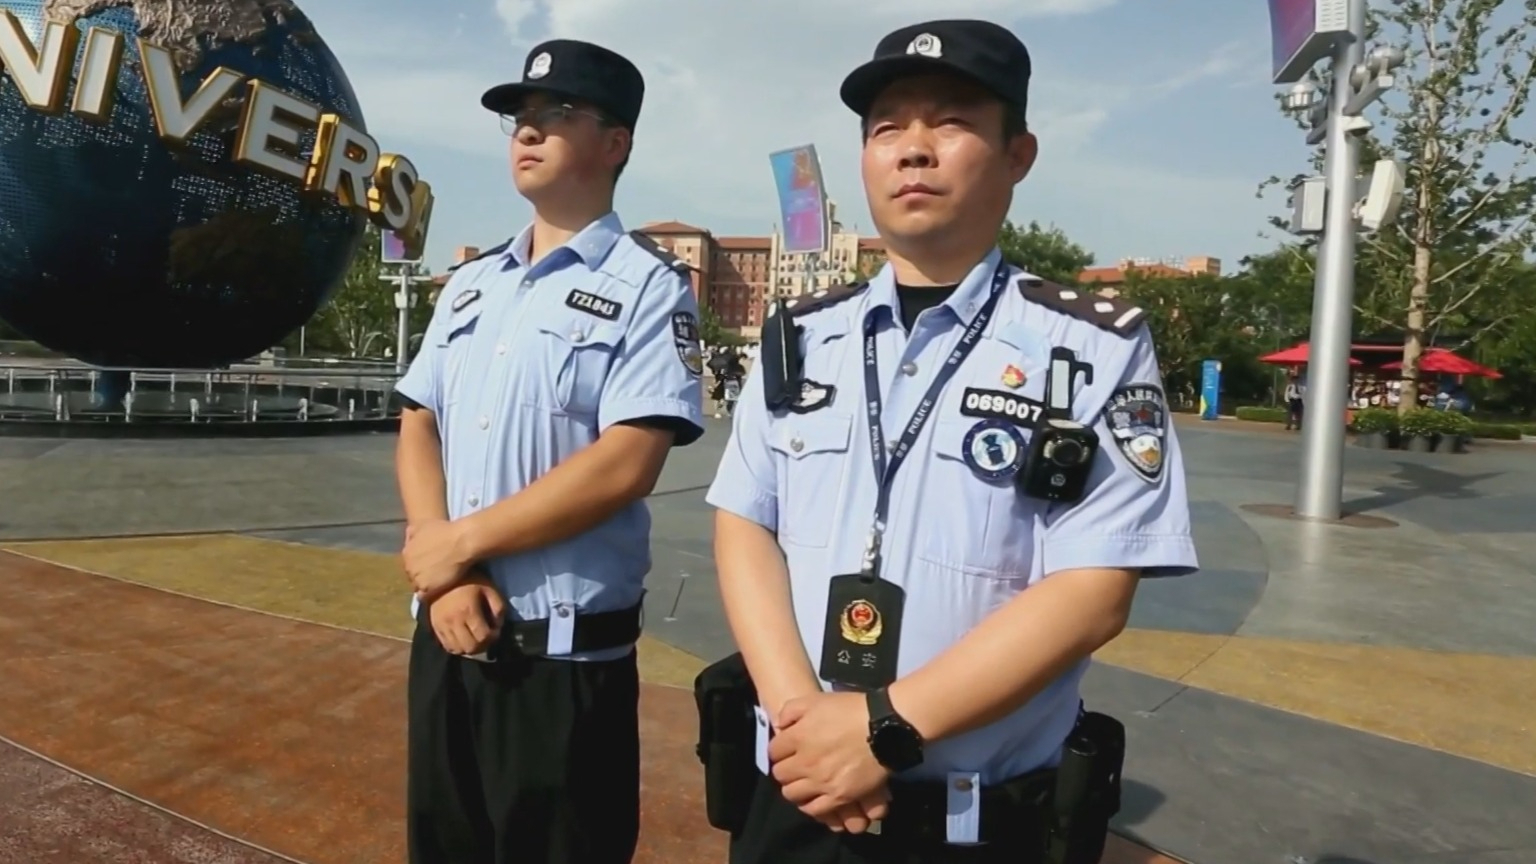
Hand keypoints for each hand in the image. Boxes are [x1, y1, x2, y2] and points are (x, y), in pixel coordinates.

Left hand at [402, 519, 473, 600]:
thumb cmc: (445, 530)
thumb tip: (408, 535)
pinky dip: (427, 595)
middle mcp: (408, 566)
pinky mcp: (426, 588)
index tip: (430, 565)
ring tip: (437, 583)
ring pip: (416, 586)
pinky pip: (422, 596)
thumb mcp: (424, 525)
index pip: (409, 564)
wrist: (460, 541)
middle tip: (435, 574)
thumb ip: (413, 532)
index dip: (420, 564)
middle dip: (421, 575)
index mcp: (406, 553)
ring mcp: (416, 578)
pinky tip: (436, 591)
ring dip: (424, 585)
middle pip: (411, 575)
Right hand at [425, 572, 505, 654]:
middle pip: (470, 648)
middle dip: (482, 646)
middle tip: (486, 637)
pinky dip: (456, 646)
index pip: (482, 637)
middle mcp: (453, 621)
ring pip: (457, 650)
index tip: (496, 631)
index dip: (493, 638)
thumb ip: (499, 608)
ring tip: (475, 638)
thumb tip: (498, 626)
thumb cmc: (470, 580)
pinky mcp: (434, 626)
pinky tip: (463, 637)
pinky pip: (445, 646)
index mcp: (468, 611)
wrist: (442, 573)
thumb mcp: (490, 589)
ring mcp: (441, 625)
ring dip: (469, 648)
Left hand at [769, 692, 890, 828]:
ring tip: (804, 782)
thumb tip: (780, 726)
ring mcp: (821, 782)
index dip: (780, 749)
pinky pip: (814, 809)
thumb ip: (790, 711)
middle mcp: (804, 762)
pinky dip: (810, 804)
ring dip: (795, 787)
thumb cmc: (850, 710)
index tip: (787, 749)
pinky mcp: (838, 797)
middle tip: (795, 765)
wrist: (884, 728)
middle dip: (785, 768)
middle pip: (780, 774)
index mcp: (797, 737)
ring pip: (792, 794)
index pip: (773, 751)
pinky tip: (815, 796)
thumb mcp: (816, 699)